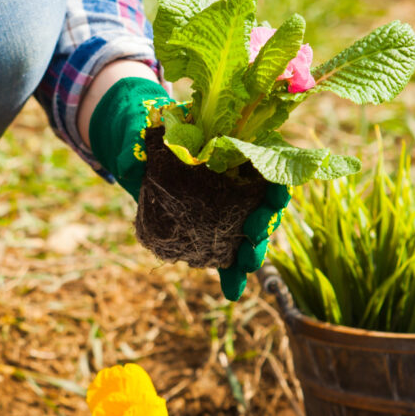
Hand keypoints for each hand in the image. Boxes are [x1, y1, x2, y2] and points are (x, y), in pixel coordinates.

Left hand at [89, 75, 288, 300]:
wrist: (138, 149)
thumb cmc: (154, 129)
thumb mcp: (156, 124)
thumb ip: (154, 133)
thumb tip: (139, 149)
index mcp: (239, 149)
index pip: (269, 166)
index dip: (276, 182)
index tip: (275, 193)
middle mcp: (240, 180)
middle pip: (263, 205)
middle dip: (265, 222)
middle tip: (255, 233)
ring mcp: (228, 207)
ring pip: (249, 234)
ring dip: (252, 253)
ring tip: (247, 268)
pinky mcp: (211, 228)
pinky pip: (226, 253)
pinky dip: (230, 273)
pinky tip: (232, 291)